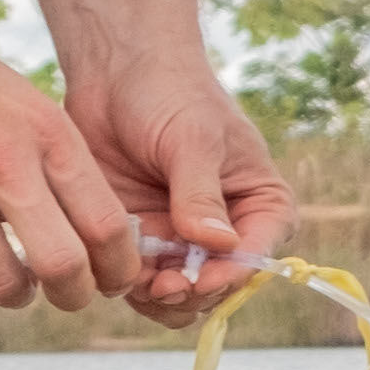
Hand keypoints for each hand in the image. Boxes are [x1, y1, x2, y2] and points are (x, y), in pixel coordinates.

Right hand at [0, 12, 163, 309]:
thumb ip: (55, 159)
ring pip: (1, 281)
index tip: (113, 278)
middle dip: (74, 294)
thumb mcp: (23, 101)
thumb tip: (92, 223)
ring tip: (11, 284)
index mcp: (48, 134)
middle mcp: (5, 163)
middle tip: (67, 294)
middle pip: (63, 264)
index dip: (118, 267)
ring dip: (12, 295)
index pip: (105, 222)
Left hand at [65, 51, 293, 326]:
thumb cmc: (168, 93)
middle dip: (190, 292)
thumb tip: (220, 244)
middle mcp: (224, 228)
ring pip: (178, 294)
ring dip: (158, 296)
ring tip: (135, 280)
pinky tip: (110, 264)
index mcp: (258, 204)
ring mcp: (180, 238)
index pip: (258, 254)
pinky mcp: (140, 239)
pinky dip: (125, 282)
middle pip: (218, 285)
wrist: (113, 72)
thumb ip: (201, 193)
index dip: (232, 275)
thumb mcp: (192, 139)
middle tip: (160, 286)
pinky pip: (138, 281)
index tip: (200, 280)